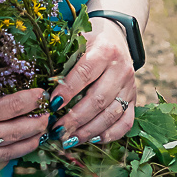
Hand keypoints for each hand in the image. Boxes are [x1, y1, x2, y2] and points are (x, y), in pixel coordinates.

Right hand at [0, 86, 49, 176]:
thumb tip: (5, 84)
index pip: (11, 107)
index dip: (30, 99)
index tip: (41, 92)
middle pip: (18, 132)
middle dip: (38, 122)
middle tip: (48, 114)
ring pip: (11, 153)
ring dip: (30, 142)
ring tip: (39, 133)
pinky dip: (9, 158)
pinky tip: (15, 150)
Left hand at [48, 17, 135, 146]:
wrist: (115, 37)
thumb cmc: (87, 41)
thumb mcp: (75, 42)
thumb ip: (62, 61)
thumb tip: (42, 90)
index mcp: (105, 51)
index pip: (85, 73)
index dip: (68, 91)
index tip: (52, 105)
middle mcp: (121, 69)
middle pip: (98, 99)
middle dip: (75, 119)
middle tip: (56, 130)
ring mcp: (130, 86)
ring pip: (111, 115)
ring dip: (89, 131)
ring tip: (69, 140)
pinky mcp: (134, 99)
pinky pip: (126, 122)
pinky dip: (110, 135)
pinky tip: (92, 140)